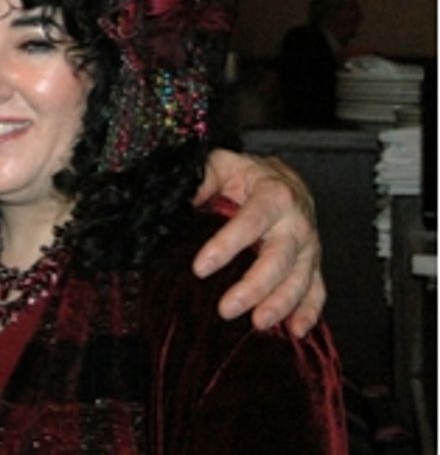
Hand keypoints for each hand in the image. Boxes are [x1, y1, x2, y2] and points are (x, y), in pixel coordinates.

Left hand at [192, 150, 324, 336]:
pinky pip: (317, 290)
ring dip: (281, 305)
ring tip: (258, 324)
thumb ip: (203, 178)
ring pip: (299, 279)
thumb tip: (178, 198)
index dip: (226, 246)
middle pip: (278, 259)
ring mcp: (308, 246)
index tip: (200, 268)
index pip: (250, 223)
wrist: (284, 178)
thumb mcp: (223, 164)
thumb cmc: (248, 174)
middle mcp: (297, 223)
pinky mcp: (313, 263)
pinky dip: (309, 312)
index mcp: (274, 195)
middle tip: (226, 308)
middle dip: (253, 287)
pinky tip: (297, 331)